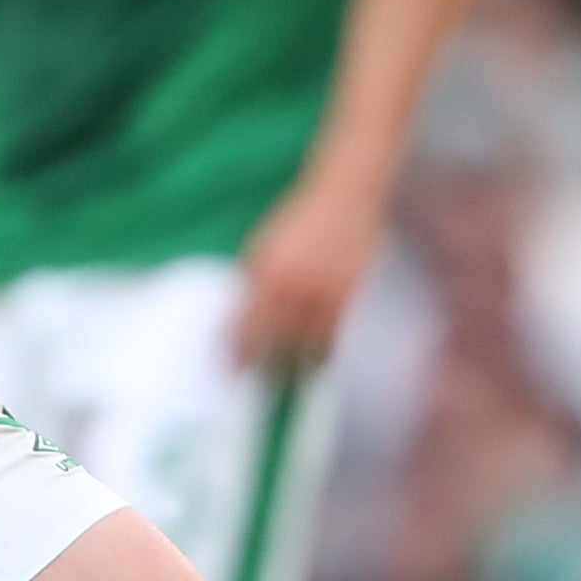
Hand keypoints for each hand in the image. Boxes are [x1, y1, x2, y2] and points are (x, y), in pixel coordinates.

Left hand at [235, 174, 385, 364]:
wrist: (345, 197)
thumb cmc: (298, 222)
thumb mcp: (263, 248)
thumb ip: (253, 284)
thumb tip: (239, 322)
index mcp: (266, 275)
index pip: (246, 329)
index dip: (237, 355)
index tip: (231, 370)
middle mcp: (295, 289)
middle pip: (275, 347)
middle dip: (264, 369)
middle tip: (258, 382)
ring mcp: (325, 295)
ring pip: (307, 350)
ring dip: (296, 367)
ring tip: (287, 374)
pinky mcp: (350, 297)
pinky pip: (333, 340)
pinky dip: (322, 354)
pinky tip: (314, 360)